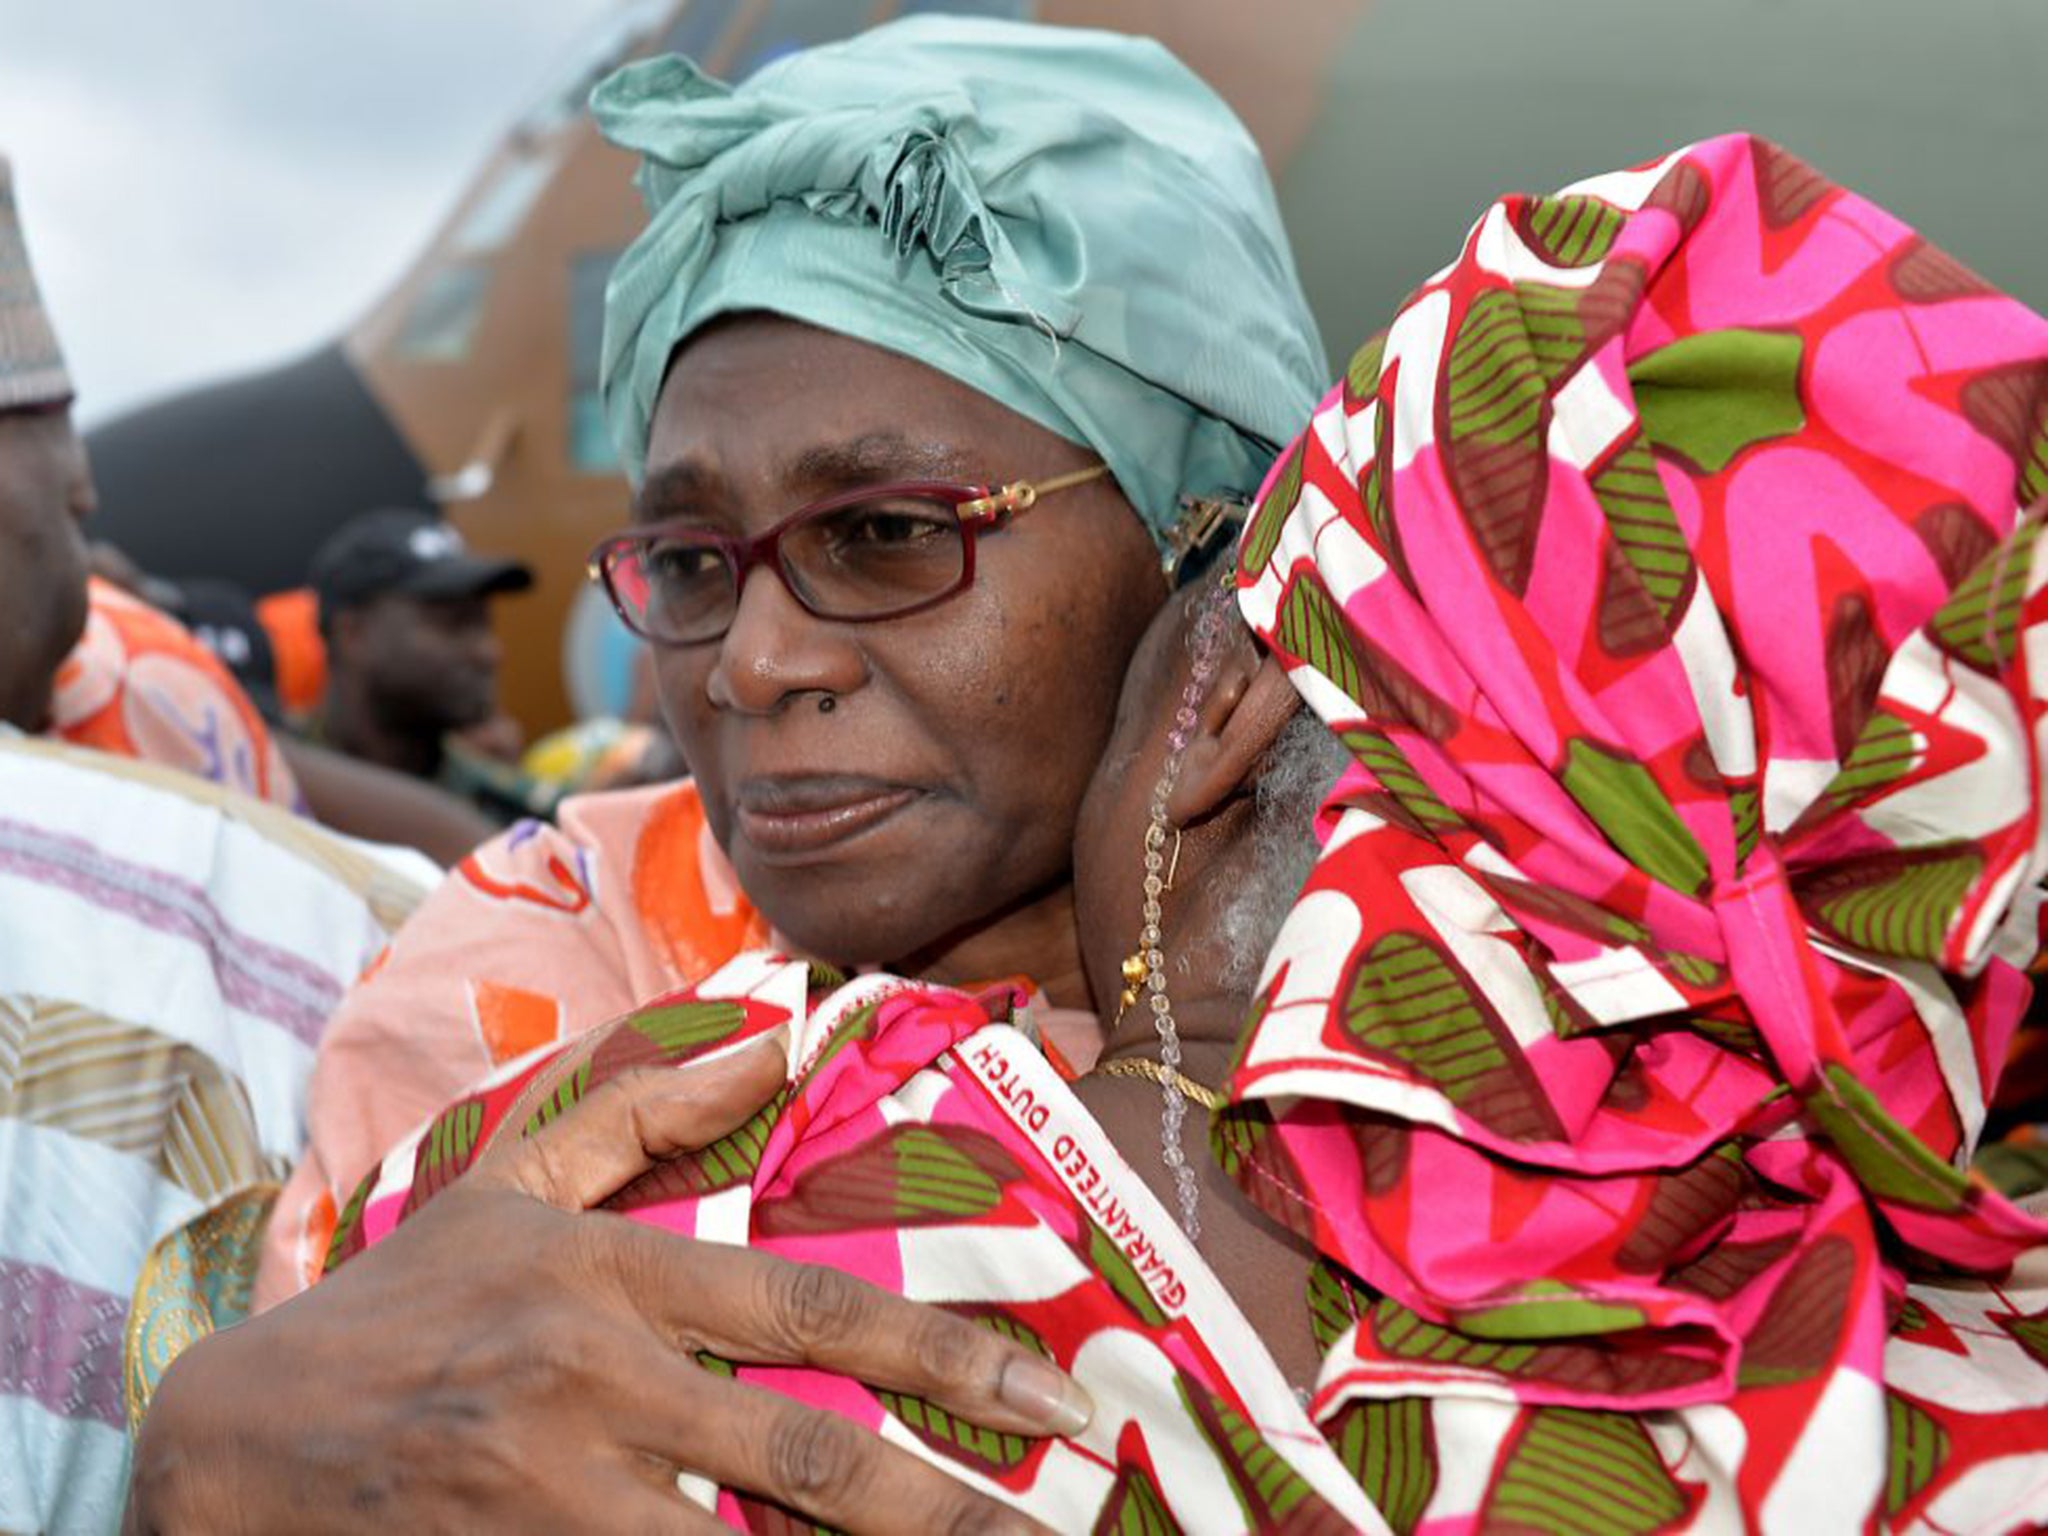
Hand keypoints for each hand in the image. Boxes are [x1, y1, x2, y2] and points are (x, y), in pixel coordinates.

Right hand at [126, 1034, 1083, 1532]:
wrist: (229, 1448)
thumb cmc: (401, 1305)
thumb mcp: (511, 1181)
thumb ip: (645, 1110)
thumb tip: (779, 1038)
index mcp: (608, 1277)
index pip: (808, 1312)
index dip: (945, 1357)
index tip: (1053, 1397)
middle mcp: (592, 1386)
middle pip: (808, 1462)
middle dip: (950, 1512)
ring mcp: (549, 1500)